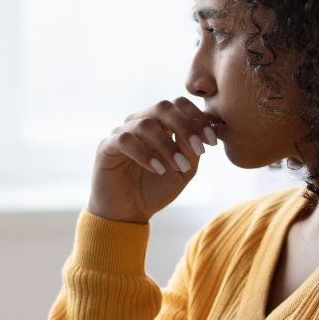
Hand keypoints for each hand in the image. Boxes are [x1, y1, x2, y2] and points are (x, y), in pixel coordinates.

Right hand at [88, 98, 218, 223]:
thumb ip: (192, 150)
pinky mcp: (106, 147)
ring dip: (167, 145)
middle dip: (185, 126)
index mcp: (160, 125)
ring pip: (145, 124)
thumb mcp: (183, 171)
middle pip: (163, 106)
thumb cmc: (156, 190)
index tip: (211, 142)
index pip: (179, 105)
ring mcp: (122, 133)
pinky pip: (125, 140)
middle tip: (198, 148)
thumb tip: (207, 128)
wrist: (129, 214)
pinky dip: (145, 154)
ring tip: (178, 166)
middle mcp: (140, 123)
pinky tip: (158, 170)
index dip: (198, 119)